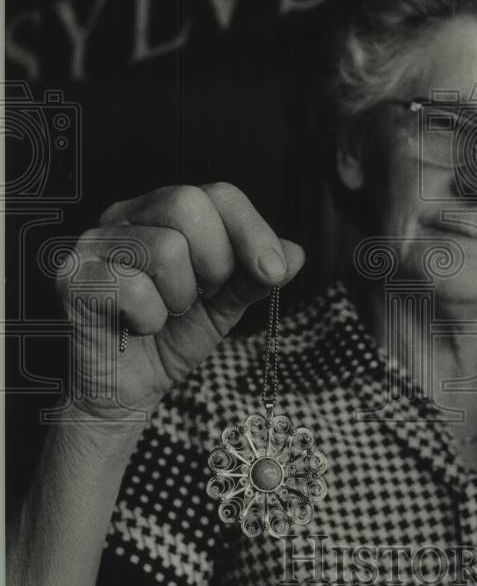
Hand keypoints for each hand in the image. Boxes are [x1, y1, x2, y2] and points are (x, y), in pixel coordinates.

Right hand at [57, 183, 304, 424]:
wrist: (127, 392)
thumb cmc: (171, 338)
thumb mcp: (226, 305)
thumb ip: (256, 277)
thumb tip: (295, 253)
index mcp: (163, 212)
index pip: (219, 193)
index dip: (253, 230)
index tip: (273, 271)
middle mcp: (125, 216)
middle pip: (188, 203)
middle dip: (215, 260)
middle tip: (204, 295)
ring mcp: (93, 243)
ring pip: (166, 250)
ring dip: (181, 299)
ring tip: (166, 313)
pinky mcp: (73, 278)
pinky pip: (134, 290)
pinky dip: (150, 320)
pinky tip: (137, 327)